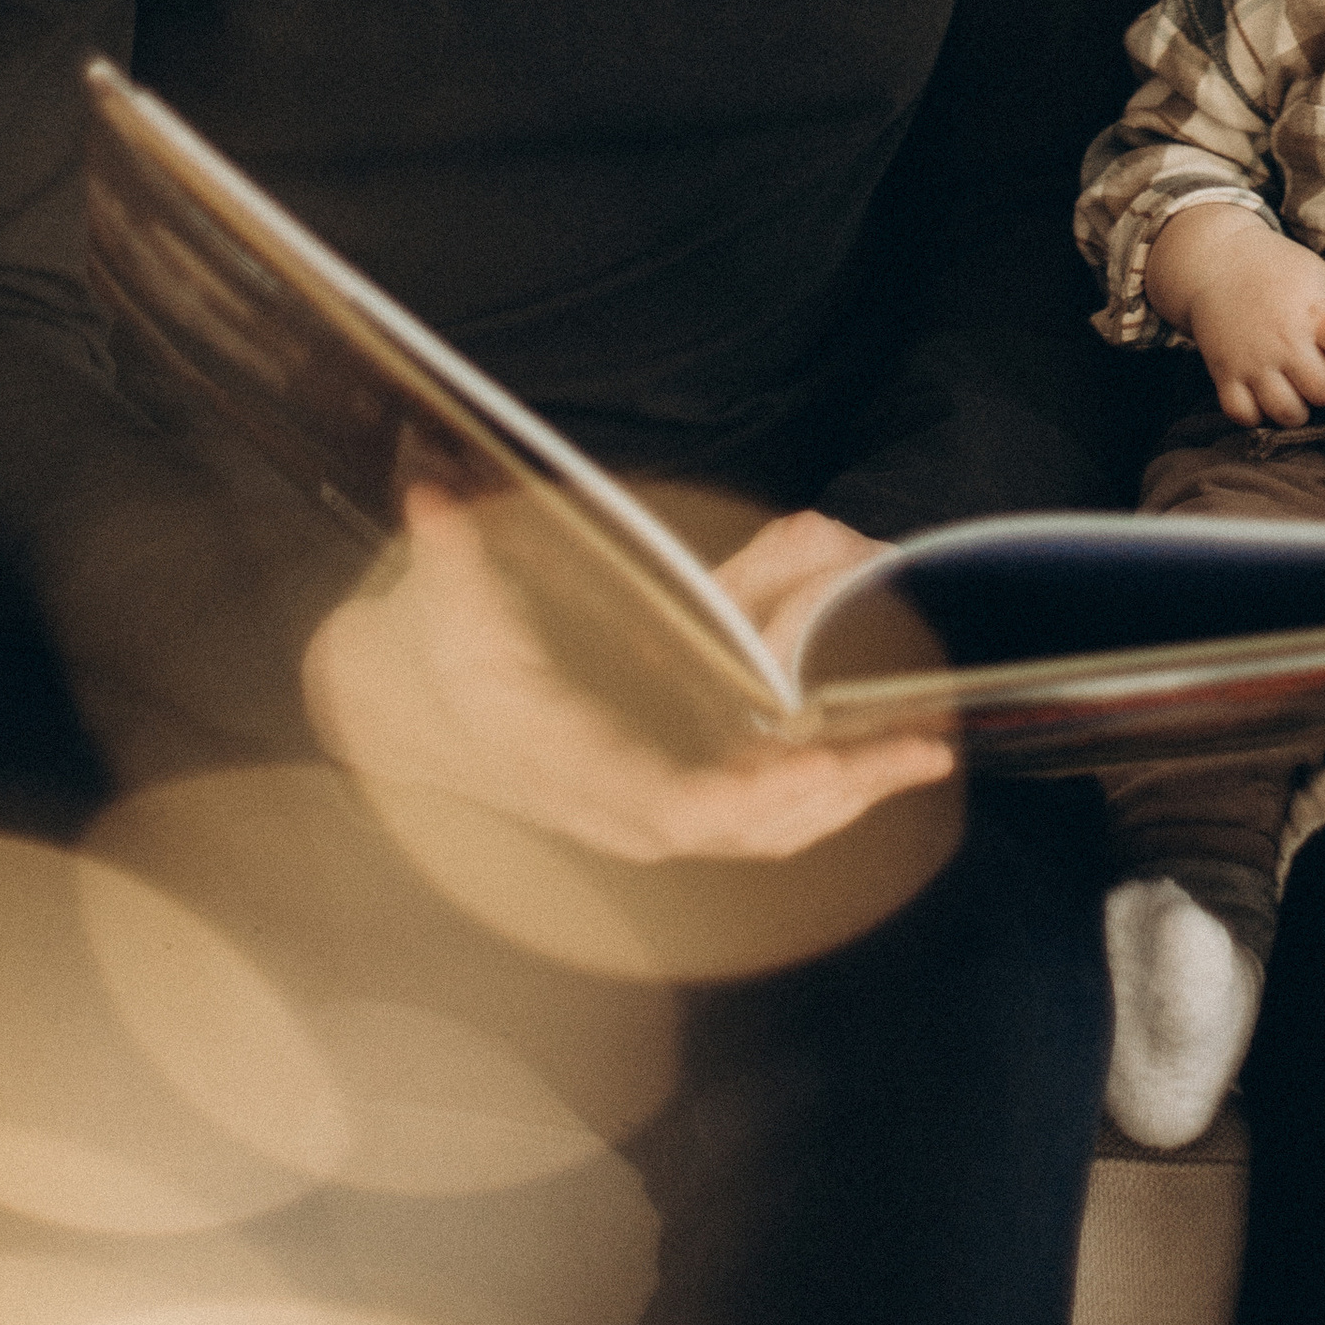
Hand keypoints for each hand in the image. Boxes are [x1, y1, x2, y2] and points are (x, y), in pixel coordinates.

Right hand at [303, 484, 954, 863]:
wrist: (403, 709)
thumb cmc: (433, 653)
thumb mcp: (436, 602)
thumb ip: (449, 553)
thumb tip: (436, 496)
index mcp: (564, 763)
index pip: (666, 808)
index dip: (745, 798)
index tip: (815, 764)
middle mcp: (612, 801)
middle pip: (742, 827)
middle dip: (833, 793)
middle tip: (914, 748)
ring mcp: (643, 804)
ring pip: (760, 827)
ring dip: (845, 794)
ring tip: (921, 749)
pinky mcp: (666, 789)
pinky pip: (755, 811)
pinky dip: (821, 790)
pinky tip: (876, 758)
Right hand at [1146, 201, 1324, 426]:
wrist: (1215, 259)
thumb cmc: (1277, 269)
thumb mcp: (1319, 279)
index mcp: (1314, 313)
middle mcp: (1283, 339)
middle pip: (1323, 393)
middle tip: (1315, 367)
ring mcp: (1251, 359)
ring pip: (1287, 413)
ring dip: (1297, 407)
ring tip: (1291, 386)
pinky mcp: (1223, 373)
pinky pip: (1245, 417)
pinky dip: (1257, 414)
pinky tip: (1262, 395)